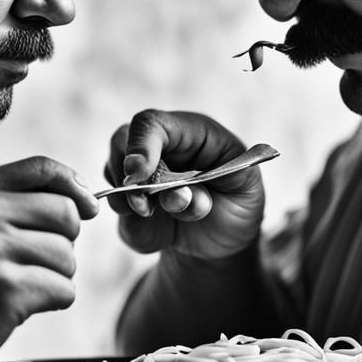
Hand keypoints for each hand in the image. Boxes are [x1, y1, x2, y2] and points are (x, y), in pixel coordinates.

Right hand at [0, 157, 98, 361]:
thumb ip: (5, 206)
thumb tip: (80, 202)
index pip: (42, 169)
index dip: (75, 188)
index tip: (87, 207)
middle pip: (66, 214)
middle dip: (61, 244)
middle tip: (32, 266)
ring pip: (67, 257)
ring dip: (54, 279)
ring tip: (16, 290)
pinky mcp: (6, 292)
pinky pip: (63, 291)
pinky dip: (51, 304)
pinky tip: (17, 310)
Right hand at [103, 109, 264, 260]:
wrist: (225, 237)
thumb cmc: (240, 202)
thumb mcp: (245, 188)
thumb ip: (209, 188)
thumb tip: (176, 195)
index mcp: (191, 131)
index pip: (152, 124)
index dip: (140, 145)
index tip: (137, 175)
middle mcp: (160, 146)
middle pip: (122, 143)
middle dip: (132, 181)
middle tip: (146, 209)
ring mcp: (141, 172)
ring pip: (115, 176)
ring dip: (130, 203)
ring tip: (155, 218)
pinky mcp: (130, 200)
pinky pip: (118, 212)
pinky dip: (135, 228)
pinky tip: (160, 236)